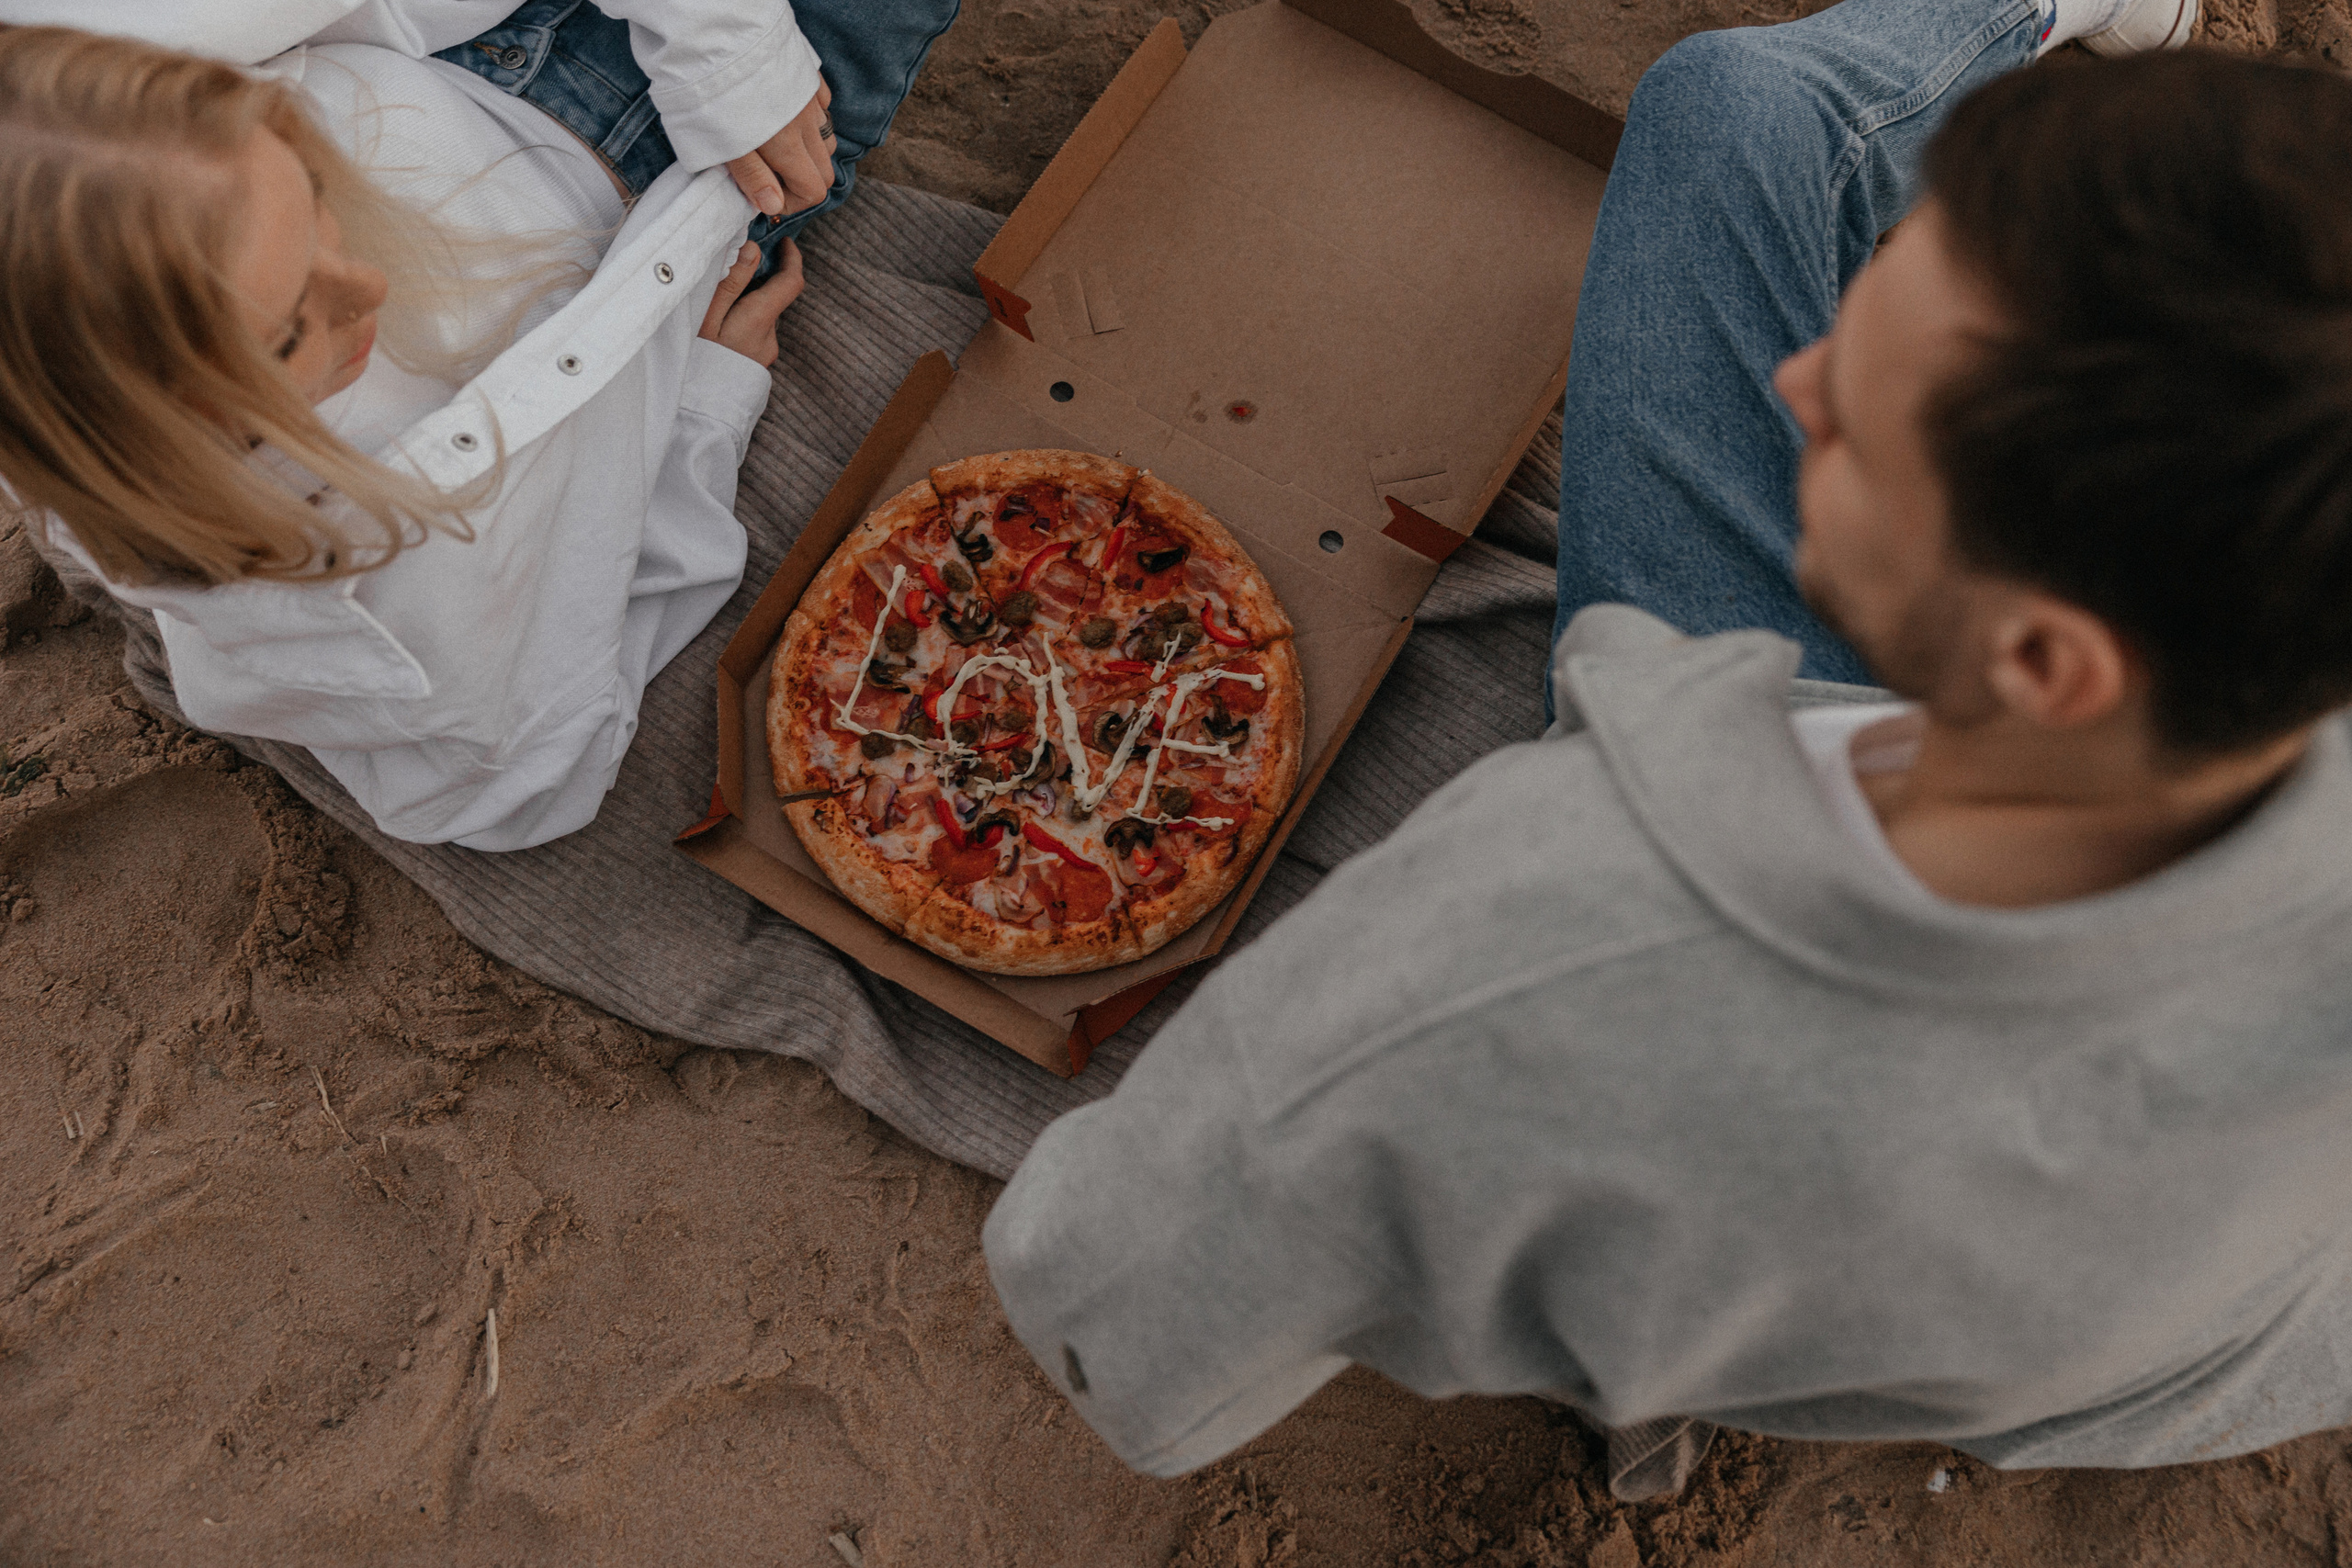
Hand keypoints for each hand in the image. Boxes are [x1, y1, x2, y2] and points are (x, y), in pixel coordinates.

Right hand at [698, 238, 804, 366]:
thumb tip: (752, 249)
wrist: (694, 413)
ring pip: (759, 315)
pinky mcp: (754, 365)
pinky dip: (739, 320)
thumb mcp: (705, 316)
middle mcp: (769, 338)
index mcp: (760, 320)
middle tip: (730, 265)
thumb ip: (730, 281)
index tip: (783, 241)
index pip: (792, 283)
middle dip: (756, 279)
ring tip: (712, 299)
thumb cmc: (693, 361)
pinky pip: (751, 332)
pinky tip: (714, 324)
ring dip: (744, 302)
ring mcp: (763, 355)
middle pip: (771, 298)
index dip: (792, 258)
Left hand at [724, 81, 834, 217]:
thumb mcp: (723, 144)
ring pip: (826, 140)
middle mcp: (806, 125)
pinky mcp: (807, 76)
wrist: (718, 34)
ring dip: (808, 153)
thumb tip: (774, 206)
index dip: (792, 202)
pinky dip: (810, 121)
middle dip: (803, 181)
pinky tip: (785, 115)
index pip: (814, 191)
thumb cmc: (713, 94)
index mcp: (788, 147)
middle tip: (769, 175)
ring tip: (777, 146)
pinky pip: (822, 108)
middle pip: (825, 170)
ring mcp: (810, 99)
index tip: (766, 196)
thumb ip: (751, 177)